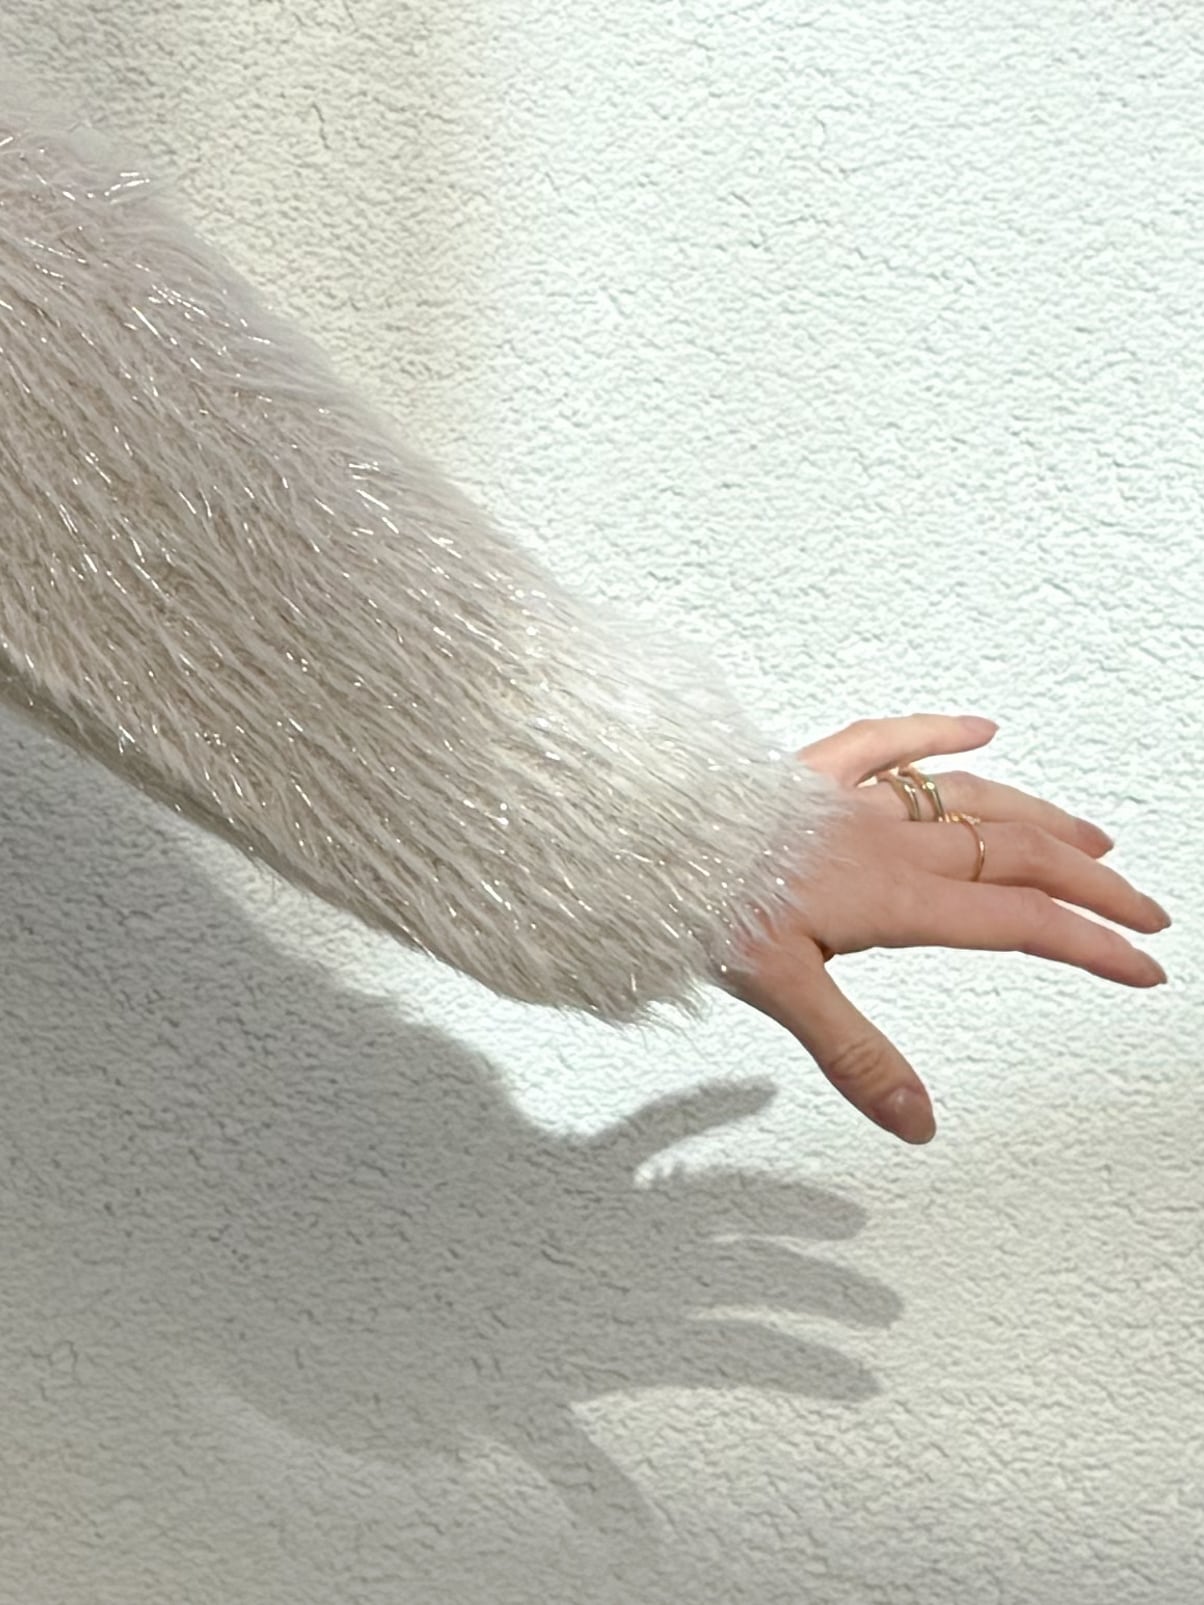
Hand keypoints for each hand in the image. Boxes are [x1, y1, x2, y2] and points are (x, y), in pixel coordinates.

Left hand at [725, 715, 1170, 1144]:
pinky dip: (939, 731)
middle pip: (1016, 854)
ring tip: (1093, 837)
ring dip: (1040, 817)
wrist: (648, 834)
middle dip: (1090, 883)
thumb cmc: (707, 905)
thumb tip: (919, 1124)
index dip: (1089, 945)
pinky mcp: (816, 770)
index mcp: (894, 896)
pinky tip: (980, 727)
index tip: (1146, 967)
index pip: (1017, 921)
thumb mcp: (783, 992)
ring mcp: (857, 799)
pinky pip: (889, 738)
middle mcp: (890, 841)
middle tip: (1144, 908)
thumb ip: (857, 1056)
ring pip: (971, 798)